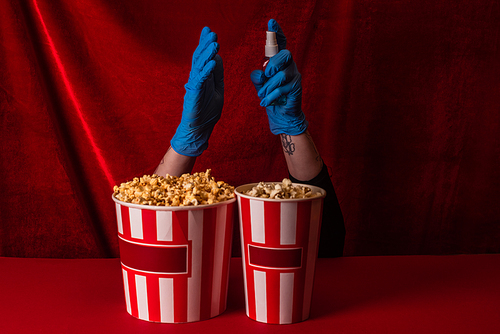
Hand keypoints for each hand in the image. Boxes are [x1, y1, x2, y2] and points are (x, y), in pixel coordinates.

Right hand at [171, 27, 223, 155]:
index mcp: (203, 78)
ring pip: (200, 67)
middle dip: (205, 45)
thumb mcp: (218, 90)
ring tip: (214, 43)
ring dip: (207, 54)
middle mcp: (197, 79)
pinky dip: (206, 71)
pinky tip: (212, 62)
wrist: (199, 129)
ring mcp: (194, 87)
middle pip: (200, 58)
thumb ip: (217, 75)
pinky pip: (200, 81)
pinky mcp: (194, 95)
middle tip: (211, 33)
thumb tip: (218, 58)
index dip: (206, 44)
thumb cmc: (207, 112)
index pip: (204, 57)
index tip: (210, 32)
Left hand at [250, 19, 307, 135]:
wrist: (280, 114)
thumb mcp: (260, 85)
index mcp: (279, 60)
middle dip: (273, 64)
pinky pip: (282, 89)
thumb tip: (260, 73)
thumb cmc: (270, 95)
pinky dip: (271, 97)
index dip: (276, 33)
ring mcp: (294, 75)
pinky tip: (265, 103)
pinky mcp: (296, 87)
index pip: (280, 43)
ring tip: (262, 96)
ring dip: (268, 87)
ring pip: (282, 75)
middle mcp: (289, 64)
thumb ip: (257, 77)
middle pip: (285, 54)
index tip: (271, 23)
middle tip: (266, 74)